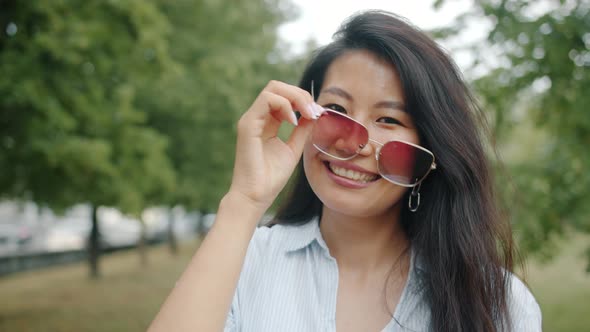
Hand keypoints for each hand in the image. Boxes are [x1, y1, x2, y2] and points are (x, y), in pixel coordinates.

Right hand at [228, 80, 322, 210]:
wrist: (256, 196)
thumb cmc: (271, 178)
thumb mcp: (294, 149)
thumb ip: (303, 130)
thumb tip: (315, 113)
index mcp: (267, 123)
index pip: (283, 97)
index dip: (303, 99)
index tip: (318, 113)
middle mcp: (257, 118)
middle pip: (277, 87)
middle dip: (300, 94)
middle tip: (314, 110)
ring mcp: (250, 119)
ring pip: (272, 89)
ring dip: (296, 97)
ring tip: (307, 114)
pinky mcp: (247, 124)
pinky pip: (266, 100)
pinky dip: (285, 105)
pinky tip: (294, 121)